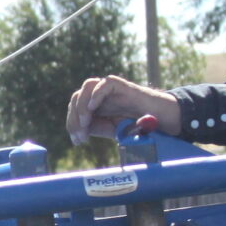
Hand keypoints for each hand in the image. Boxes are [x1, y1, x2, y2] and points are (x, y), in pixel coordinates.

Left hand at [66, 75, 180, 142]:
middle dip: (75, 119)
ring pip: (85, 88)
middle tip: (83, 135)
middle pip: (76, 99)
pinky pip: (103, 84)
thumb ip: (93, 128)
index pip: (73, 109)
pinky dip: (96, 94)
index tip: (78, 141)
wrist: (153, 119)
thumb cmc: (131, 124)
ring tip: (86, 122)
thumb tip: (77, 132)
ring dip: (82, 106)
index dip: (72, 124)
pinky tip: (92, 108)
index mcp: (90, 104)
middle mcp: (96, 93)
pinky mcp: (118, 84)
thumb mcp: (108, 129)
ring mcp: (106, 87)